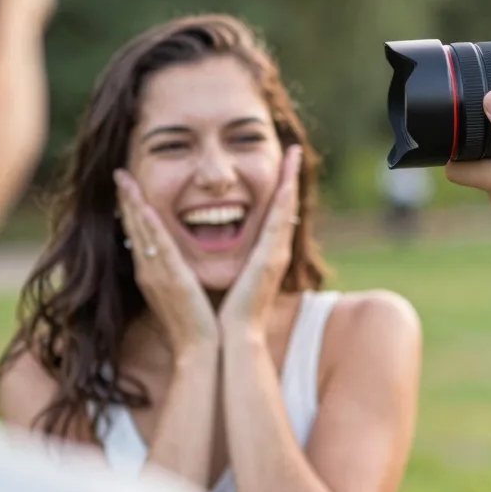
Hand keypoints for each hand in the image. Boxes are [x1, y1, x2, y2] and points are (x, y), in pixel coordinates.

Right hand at [115, 169, 218, 360]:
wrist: (199, 349)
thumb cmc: (195, 324)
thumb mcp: (182, 292)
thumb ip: (177, 275)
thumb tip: (179, 264)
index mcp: (152, 274)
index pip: (139, 234)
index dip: (133, 210)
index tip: (128, 186)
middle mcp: (149, 271)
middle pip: (133, 228)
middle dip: (126, 200)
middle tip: (119, 172)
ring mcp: (157, 275)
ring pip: (141, 233)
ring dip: (133, 204)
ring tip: (125, 179)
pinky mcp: (171, 280)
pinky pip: (158, 248)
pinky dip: (150, 227)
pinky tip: (145, 208)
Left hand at [218, 145, 302, 341]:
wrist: (229, 342)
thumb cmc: (221, 318)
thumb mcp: (220, 280)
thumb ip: (217, 262)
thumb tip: (197, 247)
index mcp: (261, 258)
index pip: (271, 216)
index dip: (277, 191)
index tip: (280, 166)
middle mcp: (272, 253)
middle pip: (284, 206)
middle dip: (290, 176)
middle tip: (293, 148)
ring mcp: (274, 255)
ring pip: (286, 207)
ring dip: (290, 177)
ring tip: (292, 150)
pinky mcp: (271, 259)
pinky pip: (279, 220)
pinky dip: (285, 196)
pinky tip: (287, 177)